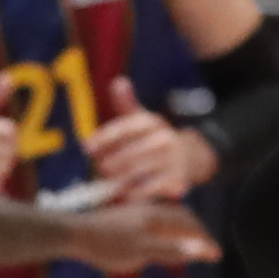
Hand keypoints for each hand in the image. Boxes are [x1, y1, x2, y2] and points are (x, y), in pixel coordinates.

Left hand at [54, 198, 220, 271]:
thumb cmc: (108, 245)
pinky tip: (163, 237)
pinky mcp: (128, 216)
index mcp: (159, 218)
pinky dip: (171, 227)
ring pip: (171, 216)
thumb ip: (170, 250)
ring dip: (185, 228)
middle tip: (207, 248)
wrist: (74, 233)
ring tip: (190, 242)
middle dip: (199, 231)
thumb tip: (199, 249)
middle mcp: (153, 210)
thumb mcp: (141, 252)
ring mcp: (140, 211)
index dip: (205, 241)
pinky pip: (160, 219)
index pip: (191, 227)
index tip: (217, 255)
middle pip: (184, 217)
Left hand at [87, 73, 216, 201]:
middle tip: (99, 171)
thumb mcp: (142, 118)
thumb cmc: (155, 137)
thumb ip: (126, 103)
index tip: (87, 148)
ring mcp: (172, 161)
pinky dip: (135, 195)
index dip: (104, 138)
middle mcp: (164, 139)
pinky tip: (126, 195)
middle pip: (128, 154)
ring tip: (108, 185)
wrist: (191, 156)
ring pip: (137, 174)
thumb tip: (119, 82)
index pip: (124, 128)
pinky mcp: (177, 181)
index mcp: (152, 122)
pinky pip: (150, 190)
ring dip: (118, 181)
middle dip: (109, 164)